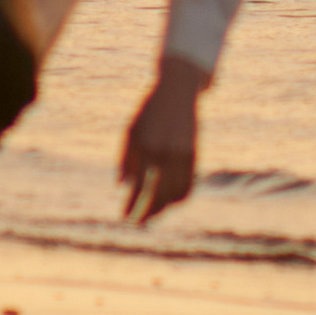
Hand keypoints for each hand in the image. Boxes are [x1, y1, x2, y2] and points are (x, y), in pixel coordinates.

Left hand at [118, 62, 205, 222]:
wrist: (177, 91)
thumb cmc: (148, 111)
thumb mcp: (131, 130)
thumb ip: (125, 158)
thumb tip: (122, 186)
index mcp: (145, 147)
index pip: (138, 186)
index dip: (131, 204)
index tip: (124, 215)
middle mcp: (164, 153)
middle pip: (157, 195)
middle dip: (147, 212)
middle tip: (137, 223)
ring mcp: (181, 155)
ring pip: (174, 193)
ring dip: (163, 209)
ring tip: (152, 216)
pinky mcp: (193, 154)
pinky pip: (189, 183)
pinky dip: (180, 197)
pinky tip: (170, 203)